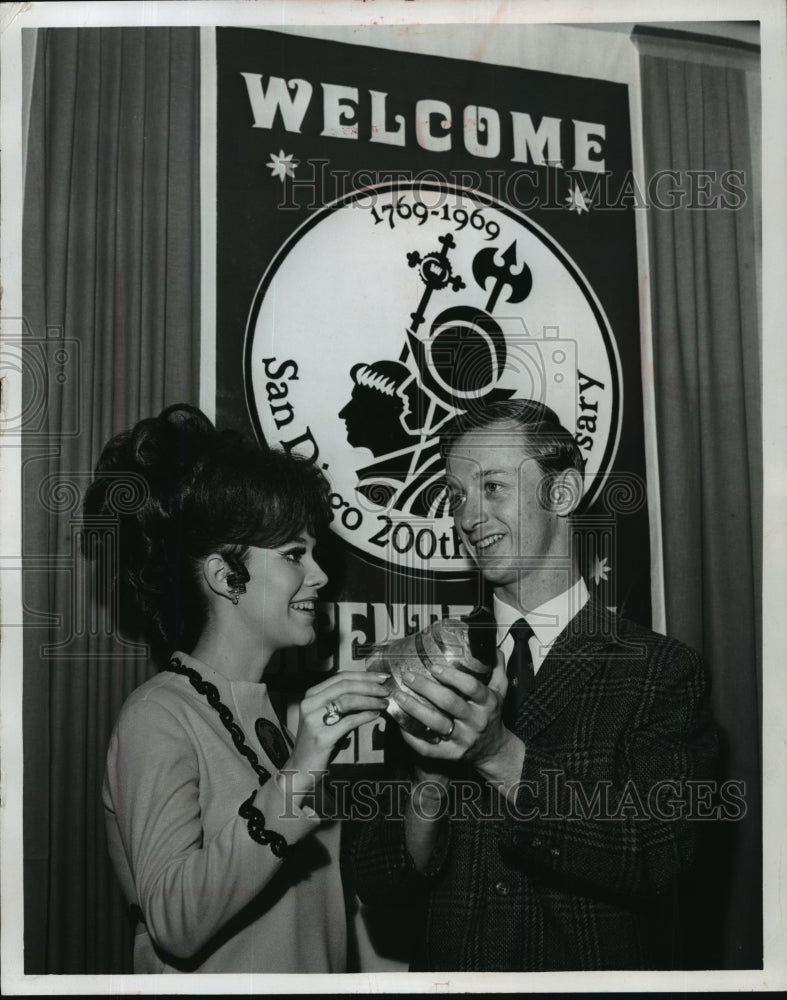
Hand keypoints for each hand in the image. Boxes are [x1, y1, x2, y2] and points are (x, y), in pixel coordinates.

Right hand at [283, 671, 388, 797]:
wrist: (301, 767)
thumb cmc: (318, 740)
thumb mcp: (325, 715)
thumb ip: (341, 701)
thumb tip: (370, 689)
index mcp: (311, 695)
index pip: (340, 677)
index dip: (363, 675)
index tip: (381, 677)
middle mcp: (309, 704)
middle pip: (345, 686)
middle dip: (370, 686)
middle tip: (386, 689)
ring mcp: (313, 720)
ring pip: (347, 701)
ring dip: (370, 700)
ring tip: (383, 703)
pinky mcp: (321, 737)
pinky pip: (348, 722)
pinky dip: (365, 716)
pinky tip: (375, 715)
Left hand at [393, 651, 508, 767]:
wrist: (494, 750)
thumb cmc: (492, 716)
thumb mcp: (500, 693)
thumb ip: (497, 670)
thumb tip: (493, 648)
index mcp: (487, 703)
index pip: (471, 687)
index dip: (452, 676)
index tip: (434, 667)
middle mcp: (475, 721)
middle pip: (449, 702)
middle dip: (426, 688)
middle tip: (408, 676)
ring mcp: (462, 739)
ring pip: (436, 723)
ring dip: (414, 709)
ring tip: (398, 696)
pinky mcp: (450, 754)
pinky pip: (428, 748)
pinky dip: (412, 737)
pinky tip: (400, 724)